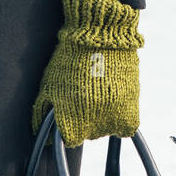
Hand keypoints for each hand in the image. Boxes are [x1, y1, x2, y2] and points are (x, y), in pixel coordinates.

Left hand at [31, 0, 142, 147]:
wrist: (101, 35)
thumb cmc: (70, 59)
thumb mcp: (49, 86)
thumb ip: (42, 114)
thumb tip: (45, 138)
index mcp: (72, 120)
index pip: (71, 140)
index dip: (69, 128)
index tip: (69, 116)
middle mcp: (94, 123)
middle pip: (89, 135)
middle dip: (85, 121)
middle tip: (83, 98)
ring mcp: (115, 115)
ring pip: (107, 129)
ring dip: (102, 118)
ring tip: (98, 94)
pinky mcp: (132, 106)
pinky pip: (126, 126)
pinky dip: (120, 119)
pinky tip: (113, 102)